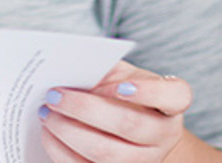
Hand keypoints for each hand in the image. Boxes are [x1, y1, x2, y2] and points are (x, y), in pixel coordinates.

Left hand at [37, 61, 221, 162]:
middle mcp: (163, 136)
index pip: (175, 96)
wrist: (132, 130)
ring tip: (47, 113)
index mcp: (170, 105)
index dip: (149, 91)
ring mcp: (144, 161)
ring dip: (69, 132)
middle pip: (129, 125)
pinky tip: (49, 133)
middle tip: (55, 95)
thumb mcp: (121, 75)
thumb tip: (70, 68)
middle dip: (86, 109)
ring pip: (106, 153)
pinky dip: (62, 151)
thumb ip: (104, 68)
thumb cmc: (123, 95)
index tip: (121, 85)